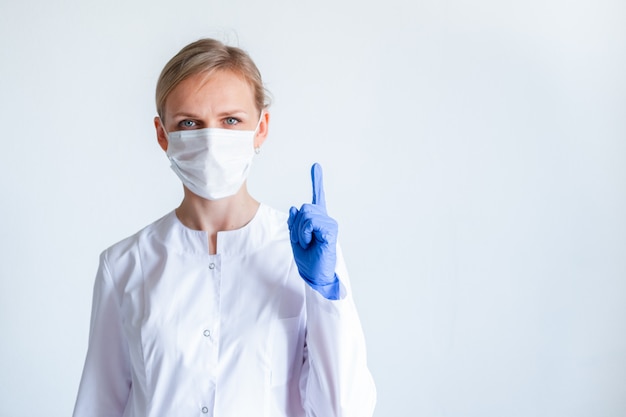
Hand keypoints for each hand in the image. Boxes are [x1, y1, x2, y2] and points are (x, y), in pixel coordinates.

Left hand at [288, 163, 339, 298]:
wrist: (316, 274)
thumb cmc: (308, 259)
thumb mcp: (296, 238)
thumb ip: (294, 223)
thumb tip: (294, 208)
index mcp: (317, 220)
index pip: (317, 198)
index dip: (317, 181)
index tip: (315, 167)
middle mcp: (325, 219)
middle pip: (304, 208)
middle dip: (296, 225)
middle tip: (302, 240)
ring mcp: (329, 224)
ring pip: (305, 214)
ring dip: (300, 231)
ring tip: (307, 243)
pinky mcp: (331, 230)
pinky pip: (310, 223)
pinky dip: (305, 233)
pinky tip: (311, 242)